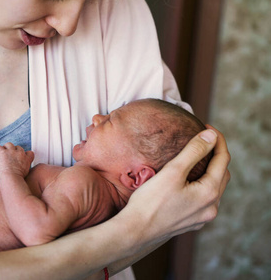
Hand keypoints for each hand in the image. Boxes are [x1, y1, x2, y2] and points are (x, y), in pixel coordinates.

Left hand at [0, 142, 34, 177]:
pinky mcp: (2, 152)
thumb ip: (24, 167)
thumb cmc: (17, 180)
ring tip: (1, 159)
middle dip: (12, 152)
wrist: (12, 179)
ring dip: (5, 150)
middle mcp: (20, 153)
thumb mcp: (26, 173)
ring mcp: (11, 151)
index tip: (18, 160)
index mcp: (26, 159)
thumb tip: (19, 168)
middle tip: (7, 161)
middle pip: (17, 147)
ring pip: (8, 145)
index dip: (24, 155)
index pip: (29, 153)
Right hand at [123, 126, 229, 240]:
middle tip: (202, 140)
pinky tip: (188, 182)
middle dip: (215, 155)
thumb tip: (211, 135)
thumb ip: (193, 152)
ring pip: (213, 188)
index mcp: (209, 193)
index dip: (218, 140)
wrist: (135, 231)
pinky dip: (201, 185)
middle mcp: (211, 207)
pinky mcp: (191, 222)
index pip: (222, 160)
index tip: (206, 126)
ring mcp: (202, 217)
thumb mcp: (172, 172)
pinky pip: (203, 200)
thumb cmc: (150, 201)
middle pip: (221, 174)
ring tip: (196, 158)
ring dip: (209, 171)